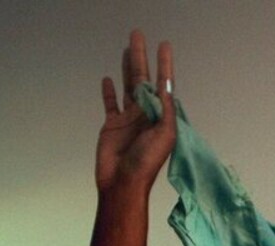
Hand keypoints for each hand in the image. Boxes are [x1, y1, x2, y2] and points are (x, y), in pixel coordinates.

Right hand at [95, 30, 175, 197]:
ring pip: (127, 87)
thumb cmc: (146, 163)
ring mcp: (128, 119)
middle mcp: (146, 115)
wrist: (123, 183)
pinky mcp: (112, 125)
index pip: (163, 85)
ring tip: (127, 49)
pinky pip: (110, 104)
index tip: (164, 46)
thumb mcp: (165, 136)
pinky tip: (108, 79)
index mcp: (161, 117)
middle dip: (141, 57)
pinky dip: (109, 92)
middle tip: (138, 35)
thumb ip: (166, 111)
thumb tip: (166, 88)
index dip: (164, 65)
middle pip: (143, 79)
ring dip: (126, 68)